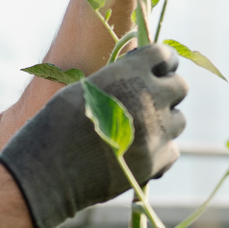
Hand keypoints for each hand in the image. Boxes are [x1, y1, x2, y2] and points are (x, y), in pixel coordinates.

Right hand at [0, 45, 187, 227]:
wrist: (48, 171)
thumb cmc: (56, 127)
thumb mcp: (84, 90)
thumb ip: (117, 82)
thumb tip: (141, 77)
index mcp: (127, 74)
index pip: (164, 56)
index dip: (163, 63)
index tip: (159, 71)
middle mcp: (147, 98)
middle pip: (181, 88)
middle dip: (167, 93)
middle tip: (150, 103)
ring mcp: (156, 131)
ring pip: (179, 121)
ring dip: (164, 124)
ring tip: (140, 133)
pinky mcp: (156, 161)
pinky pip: (173, 150)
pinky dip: (160, 152)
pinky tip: (138, 154)